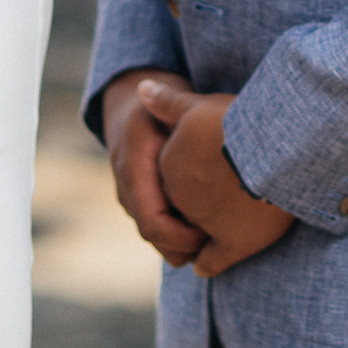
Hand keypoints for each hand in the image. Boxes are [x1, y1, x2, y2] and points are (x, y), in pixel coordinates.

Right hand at [101, 69, 205, 266]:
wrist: (126, 100)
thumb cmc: (157, 103)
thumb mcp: (170, 107)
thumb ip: (182, 123)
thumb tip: (204, 140)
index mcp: (133, 165)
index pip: (152, 221)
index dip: (181, 237)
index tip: (210, 234)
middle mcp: (127, 185)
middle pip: (154, 235)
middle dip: (186, 247)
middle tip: (220, 245)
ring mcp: (130, 195)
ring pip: (155, 236)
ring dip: (184, 244)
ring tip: (217, 242)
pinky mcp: (140, 198)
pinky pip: (159, 225)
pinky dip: (181, 233)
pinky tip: (209, 229)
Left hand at [140, 79, 295, 277]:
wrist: (274, 149)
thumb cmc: (238, 124)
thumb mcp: (198, 106)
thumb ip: (168, 102)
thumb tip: (141, 87)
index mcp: (170, 168)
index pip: (170, 175)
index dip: (187, 172)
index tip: (204, 166)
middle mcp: (181, 199)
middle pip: (181, 205)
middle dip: (191, 204)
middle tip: (216, 192)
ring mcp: (204, 225)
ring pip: (192, 234)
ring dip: (200, 232)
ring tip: (220, 223)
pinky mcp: (230, 245)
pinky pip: (209, 261)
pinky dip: (209, 260)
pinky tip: (210, 259)